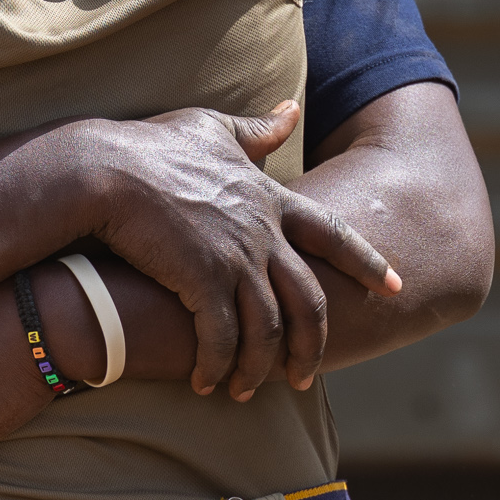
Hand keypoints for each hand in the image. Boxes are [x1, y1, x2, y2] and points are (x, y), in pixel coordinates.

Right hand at [75, 102, 400, 402]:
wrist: (103, 170)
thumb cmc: (150, 147)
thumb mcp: (212, 130)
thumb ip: (257, 131)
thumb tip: (290, 108)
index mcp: (270, 198)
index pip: (335, 233)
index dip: (368, 262)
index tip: (395, 286)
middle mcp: (262, 232)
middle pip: (308, 299)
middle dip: (310, 345)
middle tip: (304, 375)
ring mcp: (235, 258)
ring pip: (267, 328)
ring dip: (258, 368)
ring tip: (245, 390)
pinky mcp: (202, 281)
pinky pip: (223, 339)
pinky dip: (218, 366)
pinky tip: (206, 381)